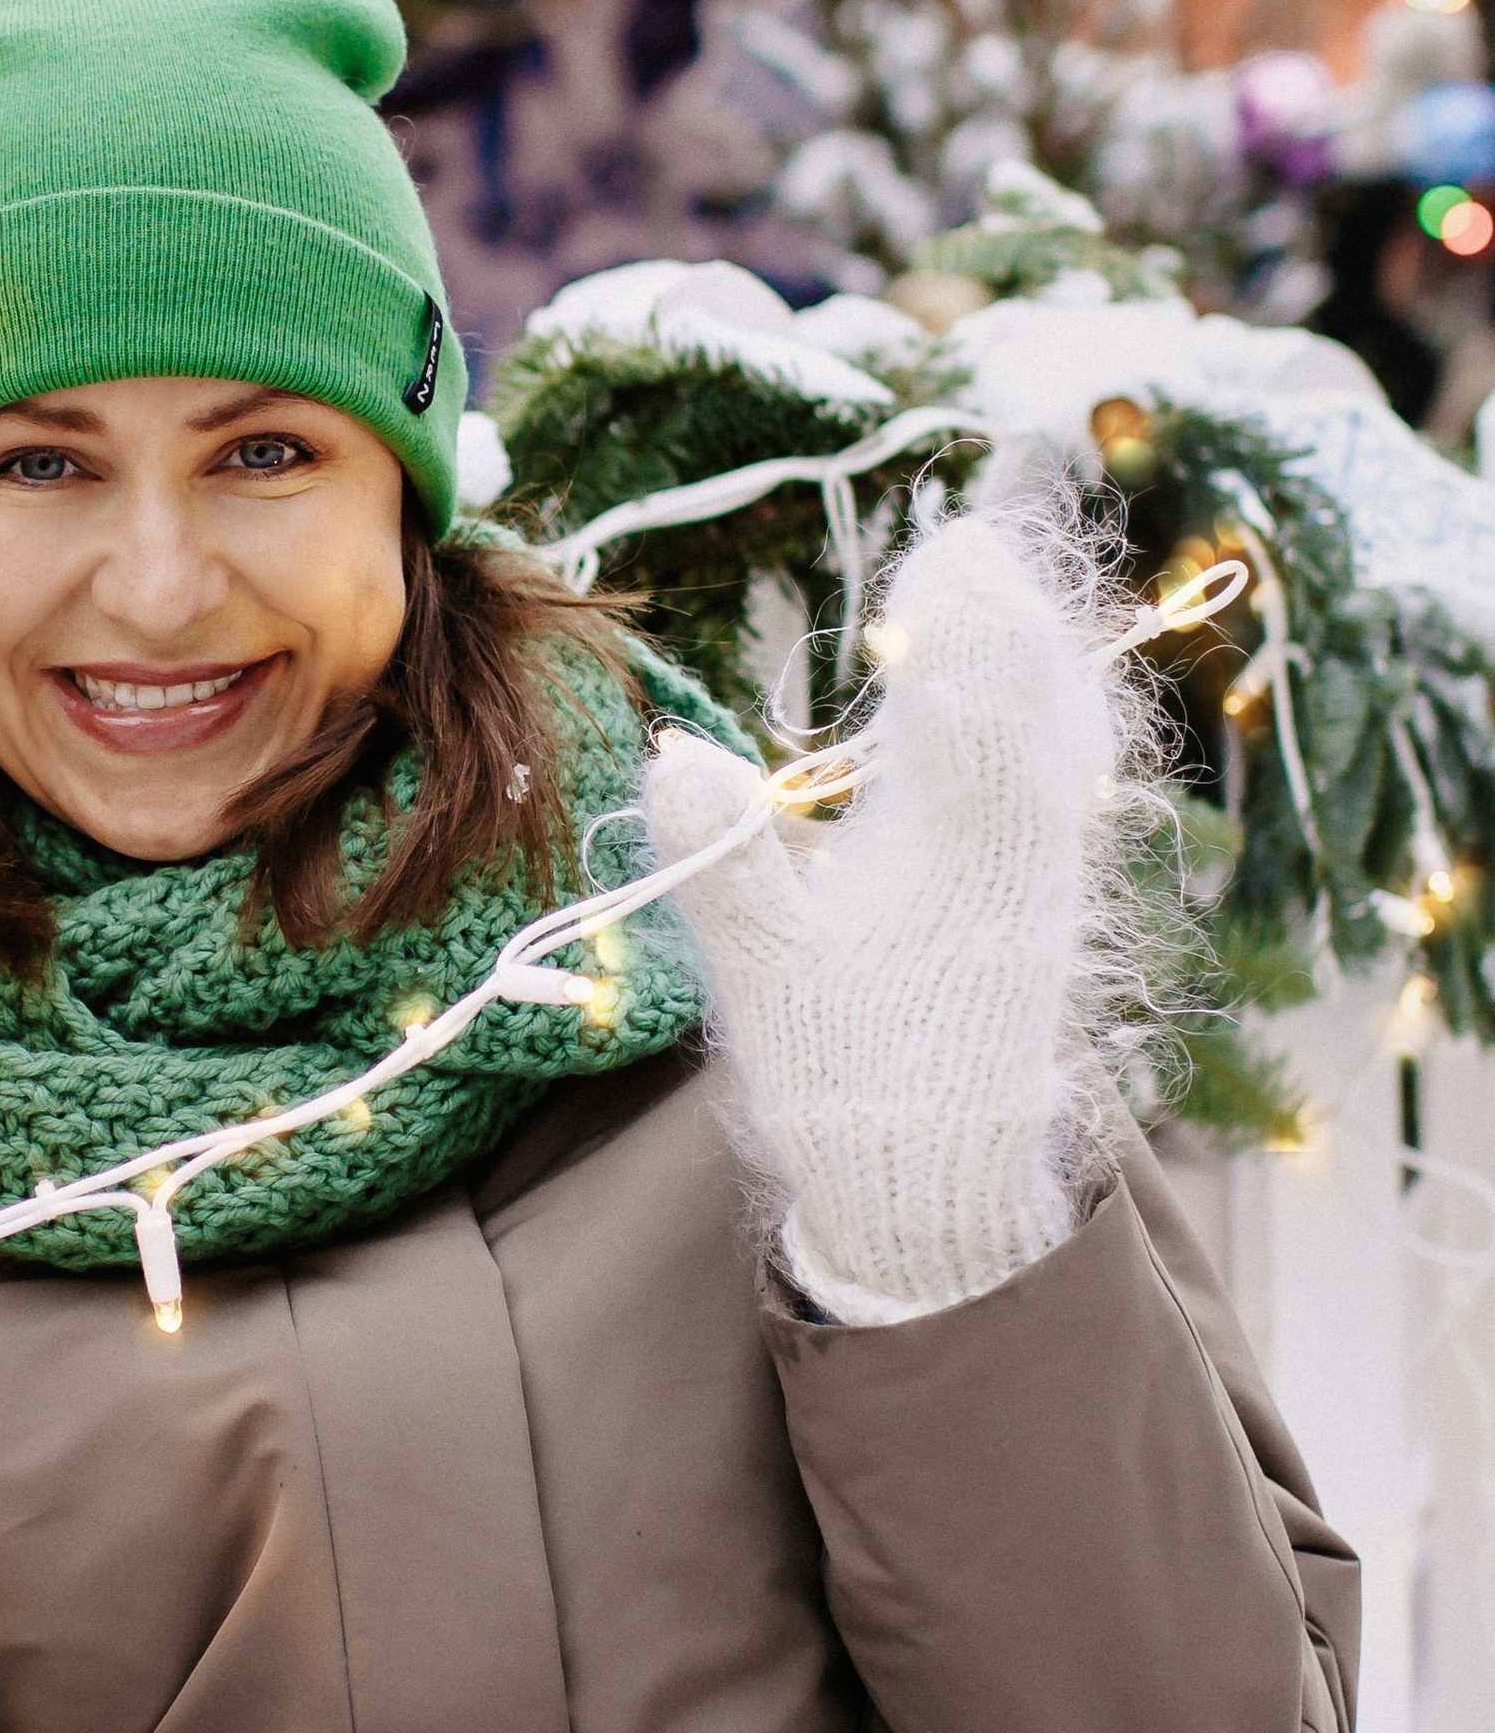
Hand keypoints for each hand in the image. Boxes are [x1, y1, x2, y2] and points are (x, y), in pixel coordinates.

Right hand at [645, 512, 1116, 1324]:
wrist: (937, 1183)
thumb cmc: (844, 1077)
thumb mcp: (766, 976)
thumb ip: (726, 864)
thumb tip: (674, 755)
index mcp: (957, 858)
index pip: (974, 707)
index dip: (964, 622)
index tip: (943, 554)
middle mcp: (1020, 855)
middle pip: (1033, 703)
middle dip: (1002, 618)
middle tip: (966, 549)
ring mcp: (1042, 878)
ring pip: (1056, 740)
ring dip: (1027, 660)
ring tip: (992, 595)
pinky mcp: (1042, 903)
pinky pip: (1058, 782)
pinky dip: (1038, 719)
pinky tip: (1017, 698)